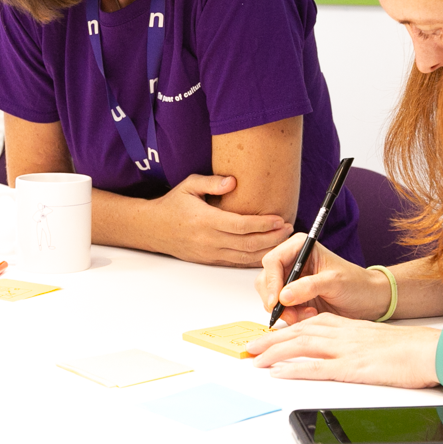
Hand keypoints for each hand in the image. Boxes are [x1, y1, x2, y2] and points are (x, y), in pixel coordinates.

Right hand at [148, 174, 293, 266]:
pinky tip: (266, 253)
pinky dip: (253, 260)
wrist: (153, 228)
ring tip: (283, 241)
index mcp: (205, 220)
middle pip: (247, 243)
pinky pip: (235, 262)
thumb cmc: (173, 204)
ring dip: (267, 250)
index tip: (279, 219)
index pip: (240, 225)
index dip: (262, 224)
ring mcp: (209, 253)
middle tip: (288, 230)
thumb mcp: (189, 185)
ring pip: (244, 257)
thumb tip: (233, 181)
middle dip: (272, 238)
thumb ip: (211, 182)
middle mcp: (209, 240)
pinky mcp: (209, 260)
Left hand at [246, 312, 440, 389]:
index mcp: (346, 326)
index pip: (306, 324)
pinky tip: (278, 373)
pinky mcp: (353, 367)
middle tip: (250, 349)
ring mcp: (346, 349)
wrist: (430, 351)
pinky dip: (294, 369)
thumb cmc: (408, 348)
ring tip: (255, 359)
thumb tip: (336, 352)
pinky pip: (317, 367)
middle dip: (270, 340)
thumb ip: (352, 342)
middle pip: (297, 333)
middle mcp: (342, 333)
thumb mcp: (372, 339)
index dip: (283, 331)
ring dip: (274, 353)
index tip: (266, 339)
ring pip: (301, 346)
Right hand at [255, 234, 392, 324]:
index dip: (271, 281)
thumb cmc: (357, 284)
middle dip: (276, 299)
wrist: (368, 300)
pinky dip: (291, 316)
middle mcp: (292, 262)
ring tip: (309, 314)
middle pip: (266, 279)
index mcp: (301, 247)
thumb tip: (284, 296)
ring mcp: (291, 280)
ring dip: (285, 310)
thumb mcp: (335, 282)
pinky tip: (309, 316)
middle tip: (291, 314)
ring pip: (271, 296)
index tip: (277, 301)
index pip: (273, 261)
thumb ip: (309, 286)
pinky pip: (281, 309)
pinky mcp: (294, 298)